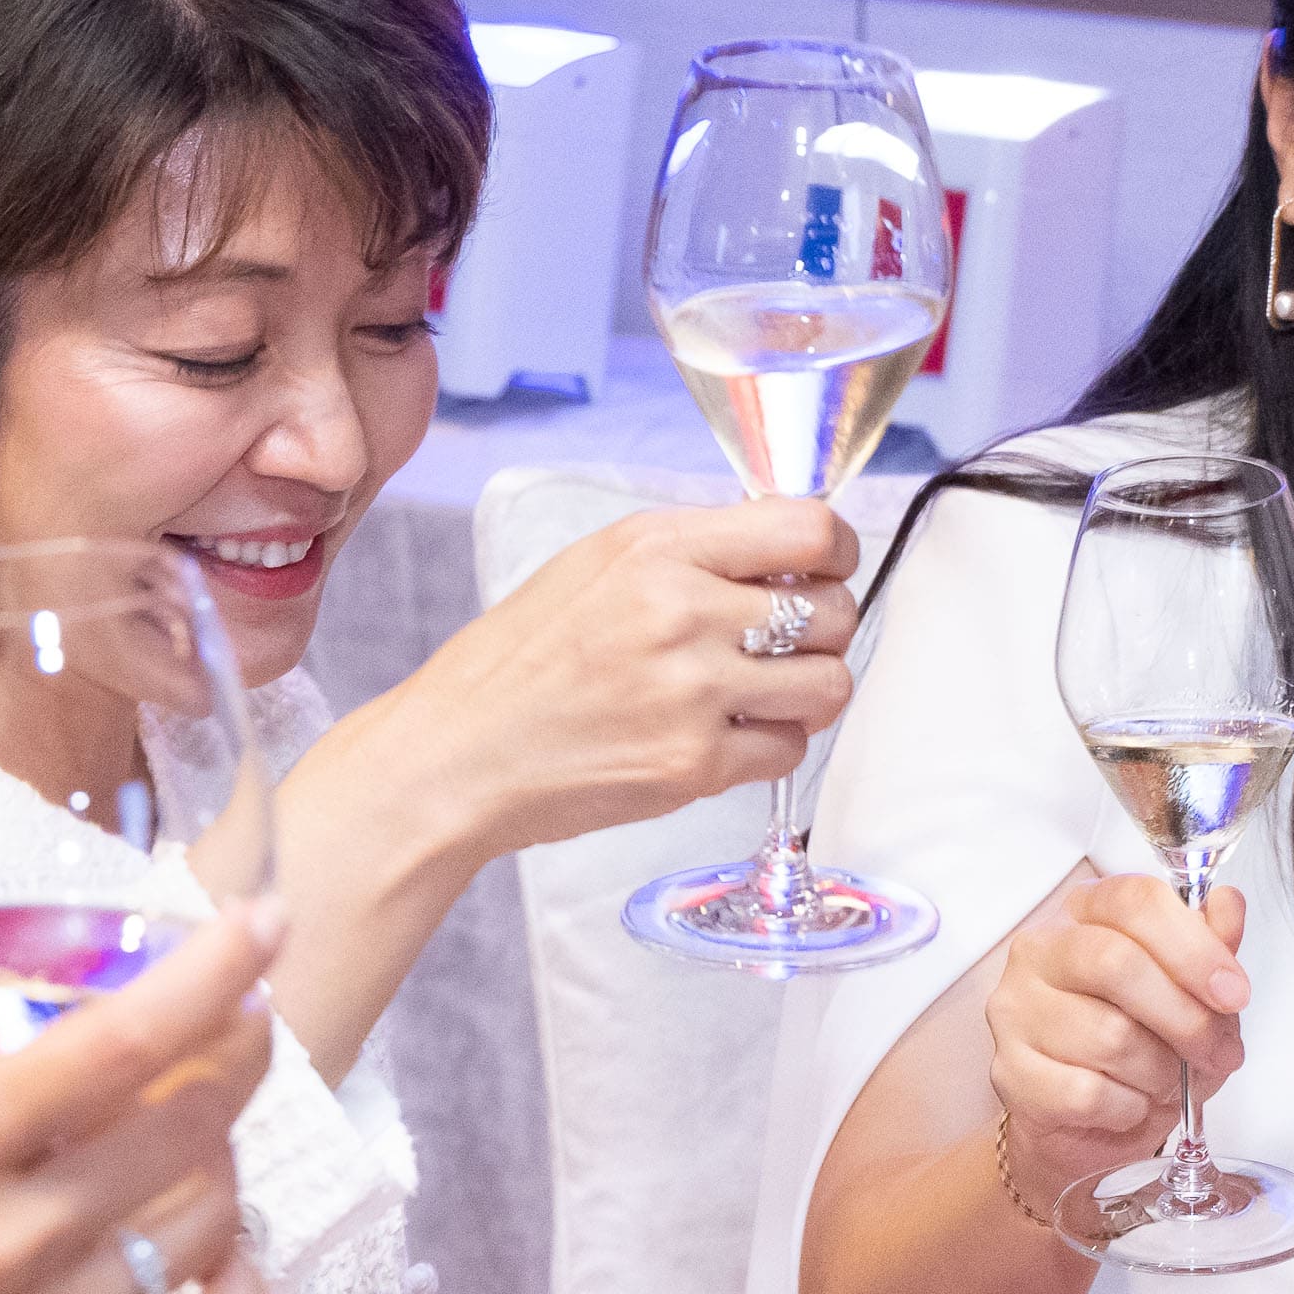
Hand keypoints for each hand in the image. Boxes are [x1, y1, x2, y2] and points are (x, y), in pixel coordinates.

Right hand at [0, 805, 277, 1293]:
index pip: (117, 1046)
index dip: (209, 975)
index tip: (263, 924)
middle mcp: (12, 1244)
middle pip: (189, 1124)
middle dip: (233, 1050)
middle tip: (233, 1012)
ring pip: (210, 1218)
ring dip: (224, 1154)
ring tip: (196, 1118)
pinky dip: (237, 1279)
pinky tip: (215, 1238)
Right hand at [365, 496, 861, 859]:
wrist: (458, 755)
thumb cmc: (520, 663)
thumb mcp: (596, 566)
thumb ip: (692, 551)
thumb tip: (789, 551)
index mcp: (657, 548)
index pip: (809, 529)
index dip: (835, 552)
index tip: (823, 570)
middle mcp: (681, 611)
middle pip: (834, 611)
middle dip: (824, 630)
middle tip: (783, 645)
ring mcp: (691, 692)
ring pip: (827, 685)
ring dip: (807, 694)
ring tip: (760, 696)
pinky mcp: (692, 765)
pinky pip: (789, 751)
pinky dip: (769, 748)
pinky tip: (723, 738)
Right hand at [990, 870, 1250, 1213]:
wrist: (1090, 1124)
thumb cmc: (1140, 1048)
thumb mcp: (1191, 994)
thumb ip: (1211, 946)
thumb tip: (1226, 906)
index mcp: (1084, 913)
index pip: (1135, 902)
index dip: (1195, 947)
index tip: (1233, 992)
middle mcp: (1040, 952)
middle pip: (1115, 963)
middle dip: (1185, 1017)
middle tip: (1215, 1050)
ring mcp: (1016, 1011)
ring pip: (1108, 1036)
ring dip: (1159, 1071)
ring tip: (1165, 1081)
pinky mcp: (1010, 1072)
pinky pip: (1088, 1092)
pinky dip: (1129, 1107)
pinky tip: (1130, 1103)